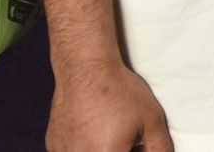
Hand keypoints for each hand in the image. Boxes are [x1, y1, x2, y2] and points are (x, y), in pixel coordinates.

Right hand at [45, 62, 171, 151]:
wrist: (86, 70)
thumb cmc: (119, 93)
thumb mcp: (152, 121)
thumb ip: (160, 149)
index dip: (137, 151)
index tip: (139, 142)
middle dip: (123, 150)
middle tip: (131, 136)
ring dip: (104, 149)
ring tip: (111, 128)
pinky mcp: (53, 146)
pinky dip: (86, 146)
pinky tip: (94, 128)